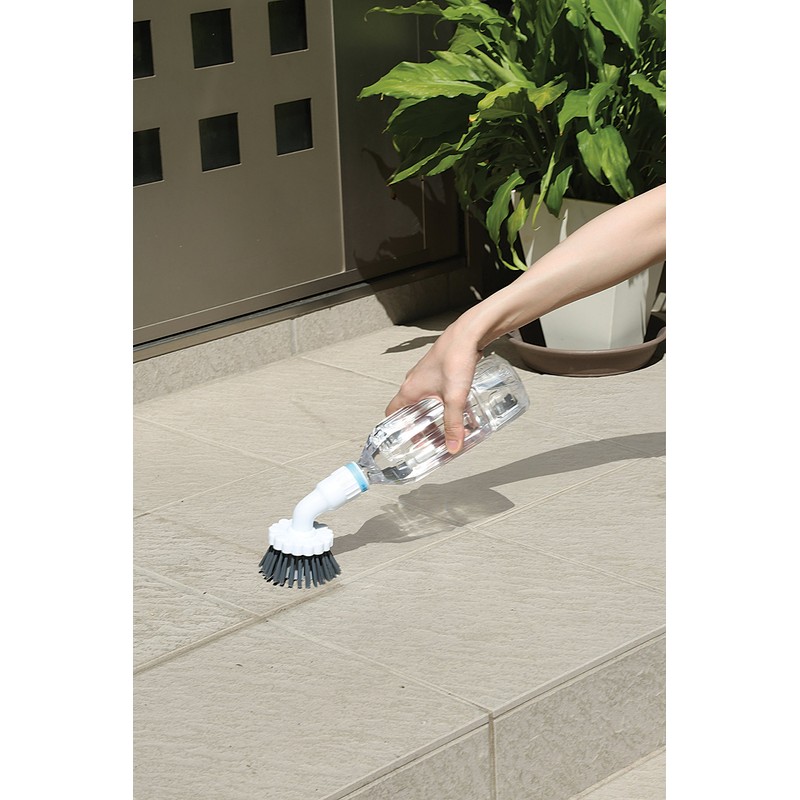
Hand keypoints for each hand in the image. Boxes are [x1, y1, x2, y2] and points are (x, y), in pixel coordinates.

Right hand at [385, 325, 481, 453]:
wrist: (468, 334)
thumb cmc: (455, 358)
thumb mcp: (454, 398)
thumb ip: (453, 424)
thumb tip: (453, 447)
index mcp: (409, 389)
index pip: (392, 413)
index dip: (398, 428)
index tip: (409, 440)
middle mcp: (413, 381)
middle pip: (408, 408)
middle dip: (419, 424)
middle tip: (430, 436)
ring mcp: (425, 374)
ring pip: (423, 398)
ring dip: (431, 412)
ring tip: (444, 423)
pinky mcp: (438, 369)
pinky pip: (434, 389)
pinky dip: (440, 400)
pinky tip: (456, 404)